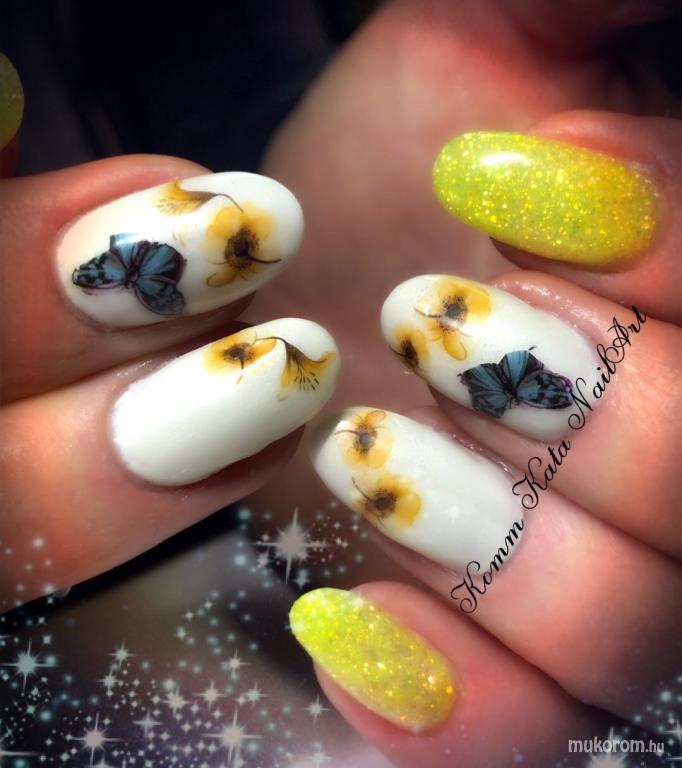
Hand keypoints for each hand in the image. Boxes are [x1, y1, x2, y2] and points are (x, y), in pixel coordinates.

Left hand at [259, 0, 680, 763]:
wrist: (287, 286)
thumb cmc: (378, 168)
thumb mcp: (481, 45)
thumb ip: (574, 23)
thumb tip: (602, 85)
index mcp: (670, 310)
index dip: (669, 247)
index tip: (515, 177)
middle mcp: (652, 455)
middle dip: (580, 403)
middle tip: (431, 320)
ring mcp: (578, 566)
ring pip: (621, 626)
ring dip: (493, 542)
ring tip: (361, 447)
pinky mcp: (484, 643)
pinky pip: (523, 726)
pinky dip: (445, 701)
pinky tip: (349, 627)